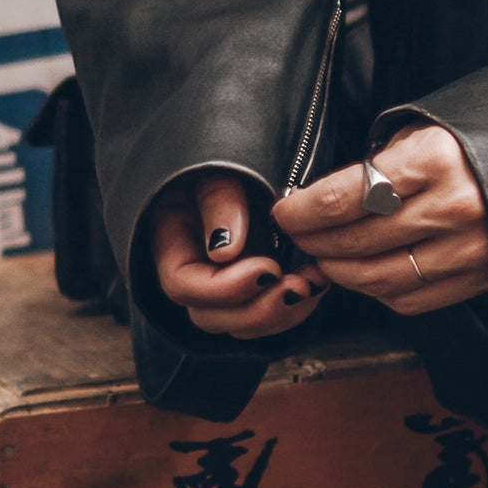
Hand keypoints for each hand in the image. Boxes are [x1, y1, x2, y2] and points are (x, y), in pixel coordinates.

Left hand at [144, 128, 487, 339]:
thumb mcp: (432, 131)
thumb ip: (382, 164)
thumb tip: (324, 198)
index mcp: (436, 159)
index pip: (345, 197)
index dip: (302, 210)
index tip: (285, 211)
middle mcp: (453, 208)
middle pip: (356, 240)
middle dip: (313, 241)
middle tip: (297, 236)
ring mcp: (469, 250)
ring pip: (378, 277)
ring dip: (340, 272)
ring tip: (325, 257)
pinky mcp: (480, 280)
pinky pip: (411, 298)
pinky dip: (378, 291)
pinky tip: (367, 273)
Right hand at [145, 170, 317, 341]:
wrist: (240, 162)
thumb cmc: (223, 163)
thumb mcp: (215, 171)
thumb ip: (217, 203)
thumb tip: (225, 250)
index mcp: (171, 245)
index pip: (183, 286)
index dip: (225, 288)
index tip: (268, 269)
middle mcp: (191, 276)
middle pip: (210, 317)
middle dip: (258, 310)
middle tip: (298, 286)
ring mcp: (220, 290)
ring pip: (240, 325)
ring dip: (280, 314)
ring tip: (313, 284)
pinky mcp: (250, 293)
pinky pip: (264, 318)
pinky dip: (292, 310)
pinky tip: (316, 285)